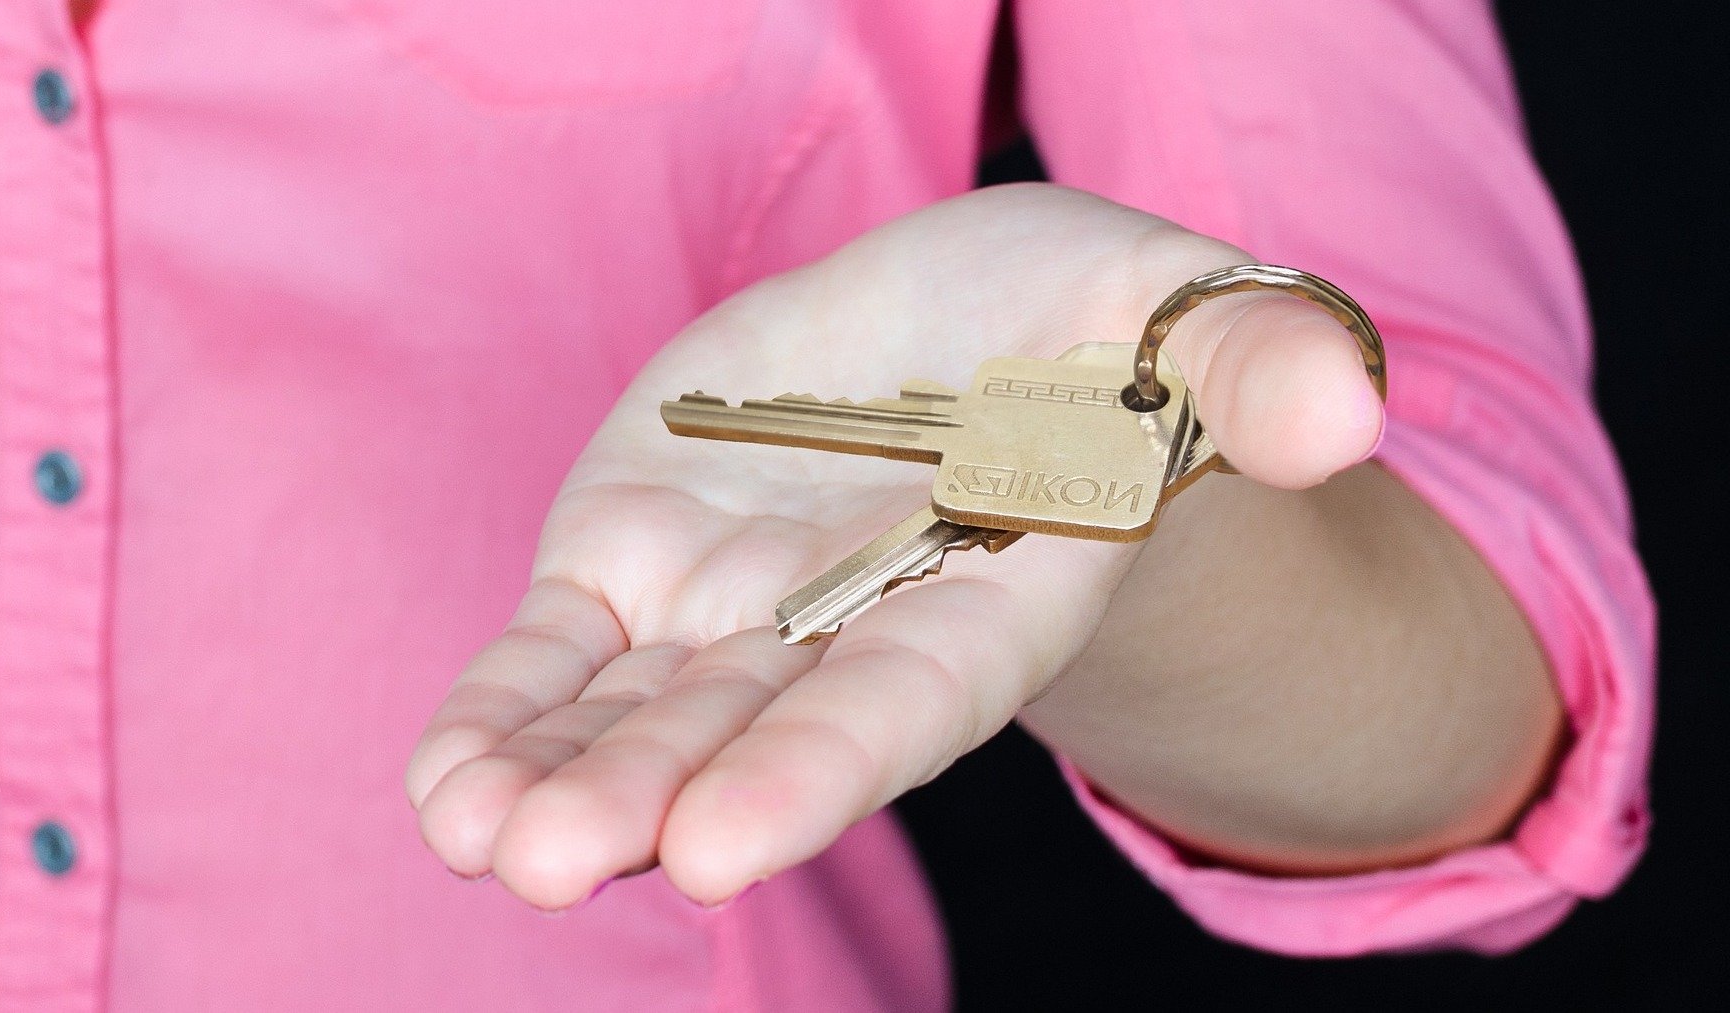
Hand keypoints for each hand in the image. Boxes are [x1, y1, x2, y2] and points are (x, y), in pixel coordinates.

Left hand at [405, 184, 1382, 909]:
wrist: (975, 337)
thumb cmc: (1097, 333)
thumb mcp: (1185, 315)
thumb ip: (1250, 367)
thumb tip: (1347, 410)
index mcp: (984, 596)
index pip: (902, 696)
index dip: (818, 766)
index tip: (719, 848)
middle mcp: (849, 632)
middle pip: (751, 727)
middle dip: (656, 796)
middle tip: (556, 865)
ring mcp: (731, 610)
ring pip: (637, 713)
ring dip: (556, 780)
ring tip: (480, 842)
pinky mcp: (637, 562)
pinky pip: (560, 657)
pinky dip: (506, 717)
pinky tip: (452, 787)